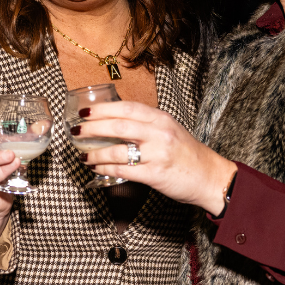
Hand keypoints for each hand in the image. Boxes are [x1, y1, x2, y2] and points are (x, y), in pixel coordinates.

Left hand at [72, 100, 237, 215]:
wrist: (208, 176)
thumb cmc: (185, 153)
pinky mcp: (155, 175)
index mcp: (161, 118)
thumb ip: (144, 124)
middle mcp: (159, 133)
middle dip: (92, 128)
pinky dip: (105, 169)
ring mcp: (157, 154)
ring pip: (117, 150)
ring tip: (82, 155)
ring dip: (95, 153)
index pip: (126, 108)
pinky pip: (123, 170)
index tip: (83, 112)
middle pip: (118, 126)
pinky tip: (96, 168)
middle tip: (76, 132)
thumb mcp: (168, 129)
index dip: (102, 109)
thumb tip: (111, 121)